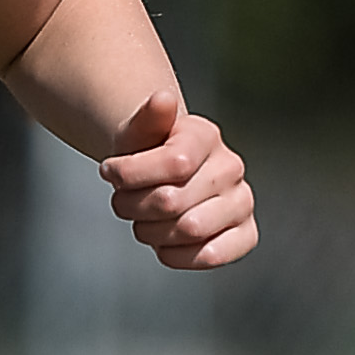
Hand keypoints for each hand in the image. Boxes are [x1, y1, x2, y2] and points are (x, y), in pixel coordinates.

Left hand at [101, 90, 255, 269]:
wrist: (164, 180)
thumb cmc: (146, 157)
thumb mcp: (136, 135)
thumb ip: (146, 118)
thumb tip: (163, 98)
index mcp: (206, 136)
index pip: (173, 163)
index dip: (129, 174)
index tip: (108, 171)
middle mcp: (231, 167)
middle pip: (172, 202)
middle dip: (132, 207)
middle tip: (123, 202)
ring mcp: (242, 201)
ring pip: (188, 229)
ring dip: (150, 231)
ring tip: (143, 220)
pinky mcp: (246, 234)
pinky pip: (210, 255)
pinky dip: (176, 254)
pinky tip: (164, 242)